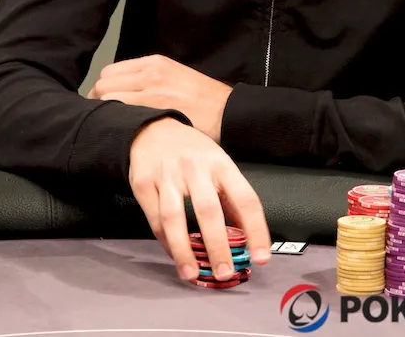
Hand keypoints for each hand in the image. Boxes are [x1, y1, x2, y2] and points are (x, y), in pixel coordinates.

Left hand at [87, 54, 231, 141]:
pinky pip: (119, 111)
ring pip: (106, 97)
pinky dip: (114, 121)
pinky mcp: (155, 108)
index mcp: (155, 63)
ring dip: (103, 112)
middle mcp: (150, 72)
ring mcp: (152, 90)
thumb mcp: (176, 77)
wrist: (228, 112)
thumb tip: (125, 93)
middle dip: (98, 101)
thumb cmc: (204, 101)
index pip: (110, 72)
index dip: (103, 90)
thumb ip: (150, 81)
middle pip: (104, 83)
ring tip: (110, 127)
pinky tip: (120, 131)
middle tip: (103, 119)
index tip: (103, 105)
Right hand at [129, 117, 270, 281]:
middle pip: (208, 209)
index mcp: (220, 163)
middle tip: (225, 272)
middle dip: (218, 245)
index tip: (261, 256)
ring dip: (184, 250)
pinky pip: (154, 218)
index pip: (244, 198)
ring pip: (175, 217)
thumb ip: (230, 197)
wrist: (154, 130)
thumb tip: (246, 236)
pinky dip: (165, 241)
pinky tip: (175, 255)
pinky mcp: (143, 182)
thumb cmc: (193, 152)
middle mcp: (194, 167)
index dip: (256, 229)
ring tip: (193, 274)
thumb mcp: (218, 164)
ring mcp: (167, 174)